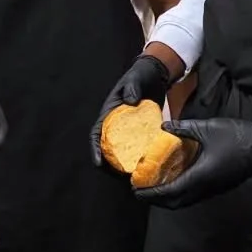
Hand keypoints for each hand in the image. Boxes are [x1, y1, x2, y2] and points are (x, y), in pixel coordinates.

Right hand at [91, 51, 175, 166]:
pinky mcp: (142, 129)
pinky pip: (138, 146)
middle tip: (118, 177)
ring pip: (122, 150)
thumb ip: (132, 87)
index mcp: (109, 112)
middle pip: (108, 147)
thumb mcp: (136, 78)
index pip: (97, 133)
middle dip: (109, 164)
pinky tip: (148, 167)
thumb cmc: (142, 75)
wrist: (156, 74)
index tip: (98, 163)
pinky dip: (139, 157)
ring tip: (132, 178)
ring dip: (124, 164)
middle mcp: (116, 123)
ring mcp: (129, 128)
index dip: (94, 149)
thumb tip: (130, 100)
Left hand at [134, 118, 251, 208]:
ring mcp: (212, 189)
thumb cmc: (236, 136)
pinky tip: (172, 181)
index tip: (135, 191)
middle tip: (140, 191)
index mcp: (200, 176)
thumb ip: (183, 129)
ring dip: (167, 198)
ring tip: (152, 188)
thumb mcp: (207, 128)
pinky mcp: (217, 186)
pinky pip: (193, 195)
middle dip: (156, 200)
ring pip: (184, 201)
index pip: (170, 192)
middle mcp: (205, 188)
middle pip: (175, 202)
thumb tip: (163, 127)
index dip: (151, 194)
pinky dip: (179, 193)